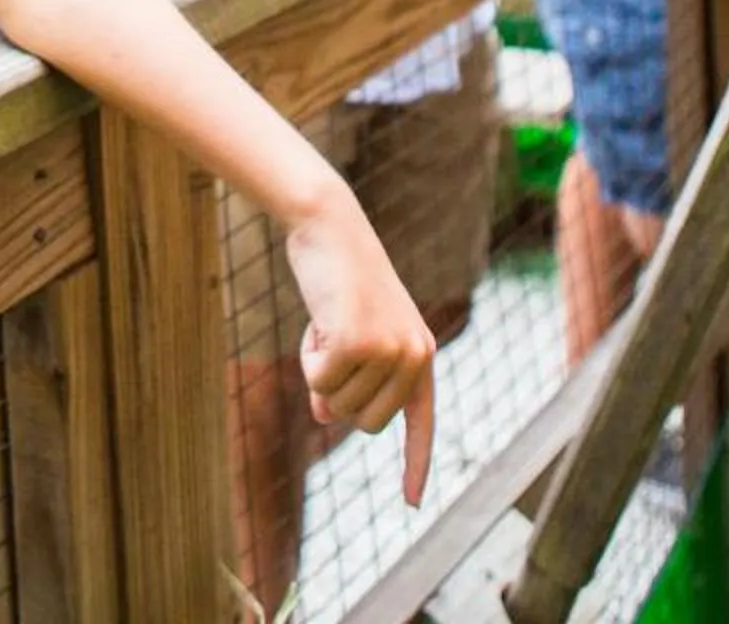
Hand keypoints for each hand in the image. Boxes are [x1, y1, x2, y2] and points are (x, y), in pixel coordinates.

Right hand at [284, 196, 436, 503]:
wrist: (332, 226)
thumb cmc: (339, 280)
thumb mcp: (348, 334)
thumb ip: (349, 379)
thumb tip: (330, 418)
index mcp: (421, 355)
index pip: (420, 422)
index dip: (415, 464)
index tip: (411, 503)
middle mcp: (413, 357)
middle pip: (366, 421)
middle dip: (339, 396)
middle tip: (331, 345)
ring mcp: (388, 351)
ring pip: (340, 404)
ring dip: (320, 372)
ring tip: (328, 323)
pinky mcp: (357, 343)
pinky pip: (319, 382)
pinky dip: (307, 359)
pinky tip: (316, 323)